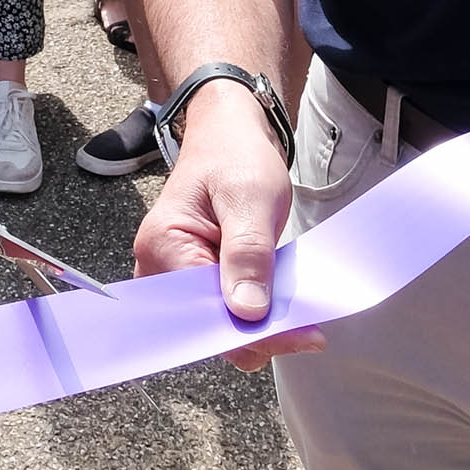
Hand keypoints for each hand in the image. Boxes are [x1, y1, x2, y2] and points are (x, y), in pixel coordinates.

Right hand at [133, 88, 320, 365]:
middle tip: (311, 329)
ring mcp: (174, 273)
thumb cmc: (236, 156)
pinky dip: (255, 310)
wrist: (229, 133)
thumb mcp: (251, 199)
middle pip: (208, 327)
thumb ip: (248, 254)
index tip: (306, 336)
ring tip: (299, 313)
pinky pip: (223, 307)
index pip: (205, 315)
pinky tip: (282, 304)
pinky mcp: (195, 274)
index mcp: (162, 247)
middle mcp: (157, 267)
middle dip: (257, 332)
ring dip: (259, 324)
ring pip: (218, 322)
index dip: (253, 333)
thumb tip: (248, 313)